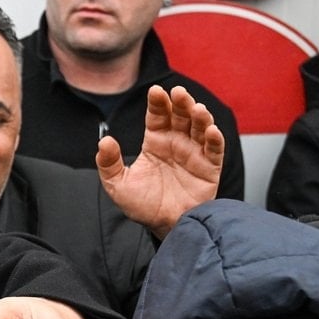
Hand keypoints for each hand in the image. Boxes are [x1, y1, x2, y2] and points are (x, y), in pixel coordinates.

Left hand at [97, 85, 223, 239]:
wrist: (163, 227)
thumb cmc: (143, 206)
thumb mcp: (118, 185)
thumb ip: (109, 163)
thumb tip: (104, 141)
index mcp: (155, 142)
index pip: (157, 116)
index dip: (158, 103)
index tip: (155, 91)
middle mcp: (176, 143)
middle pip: (181, 116)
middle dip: (181, 102)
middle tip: (178, 93)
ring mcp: (194, 154)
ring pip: (200, 128)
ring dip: (200, 116)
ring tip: (197, 108)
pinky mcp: (210, 168)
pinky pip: (215, 150)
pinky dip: (215, 139)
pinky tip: (211, 130)